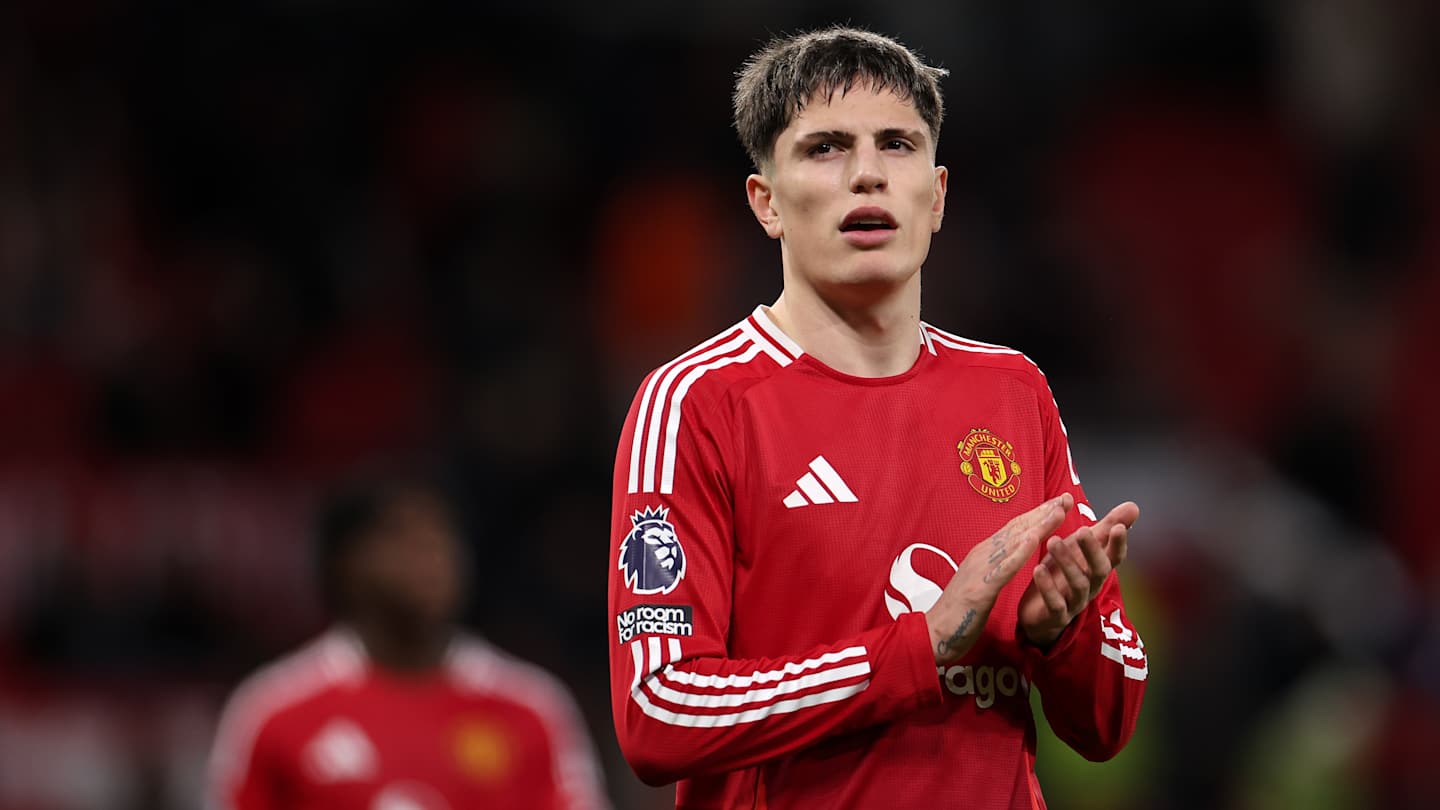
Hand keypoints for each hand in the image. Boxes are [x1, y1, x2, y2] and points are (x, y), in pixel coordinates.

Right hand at [926, 493, 1072, 663]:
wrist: (934, 633)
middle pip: (1017, 528)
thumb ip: (994, 566)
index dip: (1037, 514)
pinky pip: (1004, 568)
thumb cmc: (959, 612)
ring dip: (1037, 525)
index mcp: (983, 554)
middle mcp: (982, 555)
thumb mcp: (981, 582)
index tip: (1058, 502)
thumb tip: (1009, 554)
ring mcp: (980, 569)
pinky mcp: (980, 588)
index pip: (1015, 529)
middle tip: (1066, 497)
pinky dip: (1019, 552)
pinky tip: (1034, 540)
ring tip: (1058, 511)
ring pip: (1013, 542)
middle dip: (1043, 512)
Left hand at [1017, 501, 1138, 647]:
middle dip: (1093, 550)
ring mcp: (1075, 602)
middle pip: (1100, 570)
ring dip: (1067, 563)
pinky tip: (1038, 569)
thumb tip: (1133, 507)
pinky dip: (1048, 587)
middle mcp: (1091, 586)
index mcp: (1097, 569)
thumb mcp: (1080, 548)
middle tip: (1082, 530)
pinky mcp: (1057, 615)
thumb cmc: (1062, 575)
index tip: (1119, 527)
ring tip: (1053, 541)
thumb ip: (1104, 528)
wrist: (1040, 614)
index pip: (1115, 556)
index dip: (1119, 544)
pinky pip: (1056, 603)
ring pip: (1078, 584)